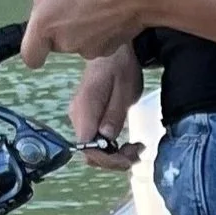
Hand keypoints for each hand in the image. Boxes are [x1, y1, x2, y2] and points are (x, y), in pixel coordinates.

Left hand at [21, 0, 154, 68]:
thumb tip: (43, 10)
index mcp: (44, 24)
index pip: (30, 56)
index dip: (35, 51)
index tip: (42, 45)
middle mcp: (63, 43)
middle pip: (57, 44)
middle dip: (63, 31)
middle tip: (76, 9)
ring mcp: (86, 50)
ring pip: (78, 44)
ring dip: (83, 31)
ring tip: (96, 9)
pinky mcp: (106, 53)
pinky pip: (97, 46)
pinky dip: (100, 35)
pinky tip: (109, 18)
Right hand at [67, 49, 143, 168]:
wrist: (113, 54)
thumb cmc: (120, 67)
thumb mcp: (124, 90)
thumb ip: (113, 115)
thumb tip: (105, 138)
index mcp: (84, 109)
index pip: (87, 147)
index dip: (107, 160)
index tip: (128, 158)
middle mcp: (77, 117)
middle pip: (91, 153)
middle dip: (116, 160)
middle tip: (138, 151)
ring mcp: (81, 119)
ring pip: (95, 152)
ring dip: (117, 157)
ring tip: (137, 148)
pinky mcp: (88, 121)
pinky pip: (98, 144)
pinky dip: (114, 150)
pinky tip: (129, 144)